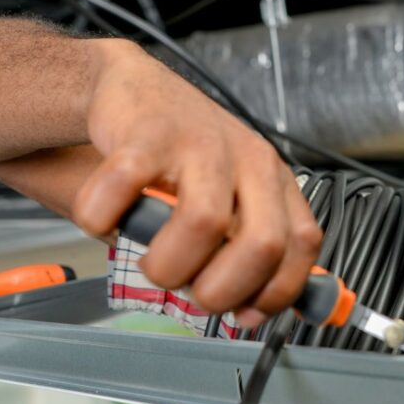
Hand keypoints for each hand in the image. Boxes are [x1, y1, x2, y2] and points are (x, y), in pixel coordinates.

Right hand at [71, 41, 321, 326]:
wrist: (133, 89)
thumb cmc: (182, 155)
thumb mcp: (233, 197)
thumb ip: (250, 247)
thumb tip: (261, 309)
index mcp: (274, 181)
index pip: (301, 244)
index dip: (276, 291)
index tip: (244, 314)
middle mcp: (247, 159)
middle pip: (262, 243)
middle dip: (222, 290)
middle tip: (190, 289)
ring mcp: (199, 143)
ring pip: (203, 222)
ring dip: (168, 265)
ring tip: (150, 260)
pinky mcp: (146, 133)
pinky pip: (126, 188)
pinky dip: (104, 218)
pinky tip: (102, 219)